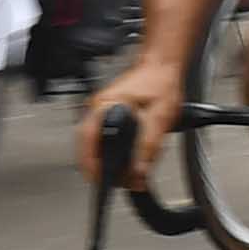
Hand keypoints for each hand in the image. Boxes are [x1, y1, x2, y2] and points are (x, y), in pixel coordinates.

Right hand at [86, 43, 188, 195]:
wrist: (161, 68)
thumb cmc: (160, 85)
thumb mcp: (159, 118)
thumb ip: (148, 146)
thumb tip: (139, 171)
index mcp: (104, 107)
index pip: (86, 142)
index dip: (92, 166)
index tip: (102, 181)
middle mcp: (97, 109)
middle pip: (87, 148)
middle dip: (101, 168)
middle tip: (121, 180)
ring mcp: (100, 111)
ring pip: (94, 145)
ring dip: (107, 161)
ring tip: (126, 172)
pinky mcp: (107, 114)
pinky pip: (102, 139)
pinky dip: (111, 152)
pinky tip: (126, 157)